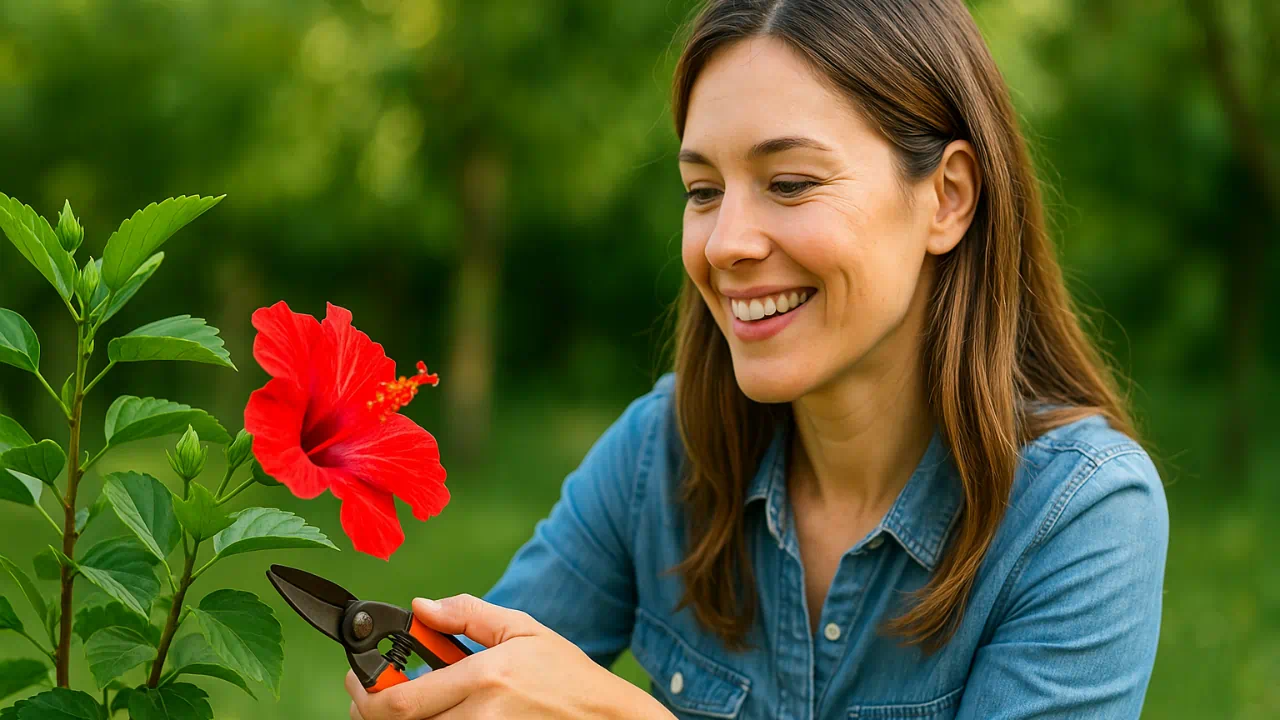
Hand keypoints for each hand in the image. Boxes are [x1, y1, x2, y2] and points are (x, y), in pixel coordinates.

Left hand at [345, 594, 672, 718]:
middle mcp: (480, 717)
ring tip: (407, 700)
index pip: (400, 702)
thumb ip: (469, 613)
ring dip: (401, 719)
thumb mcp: (523, 629)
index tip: (355, 676)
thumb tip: (421, 607)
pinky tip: (437, 712)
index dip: (364, 693)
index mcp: (485, 678)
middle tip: (367, 693)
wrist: (606, 718)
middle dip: (370, 709)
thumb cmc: (566, 675)